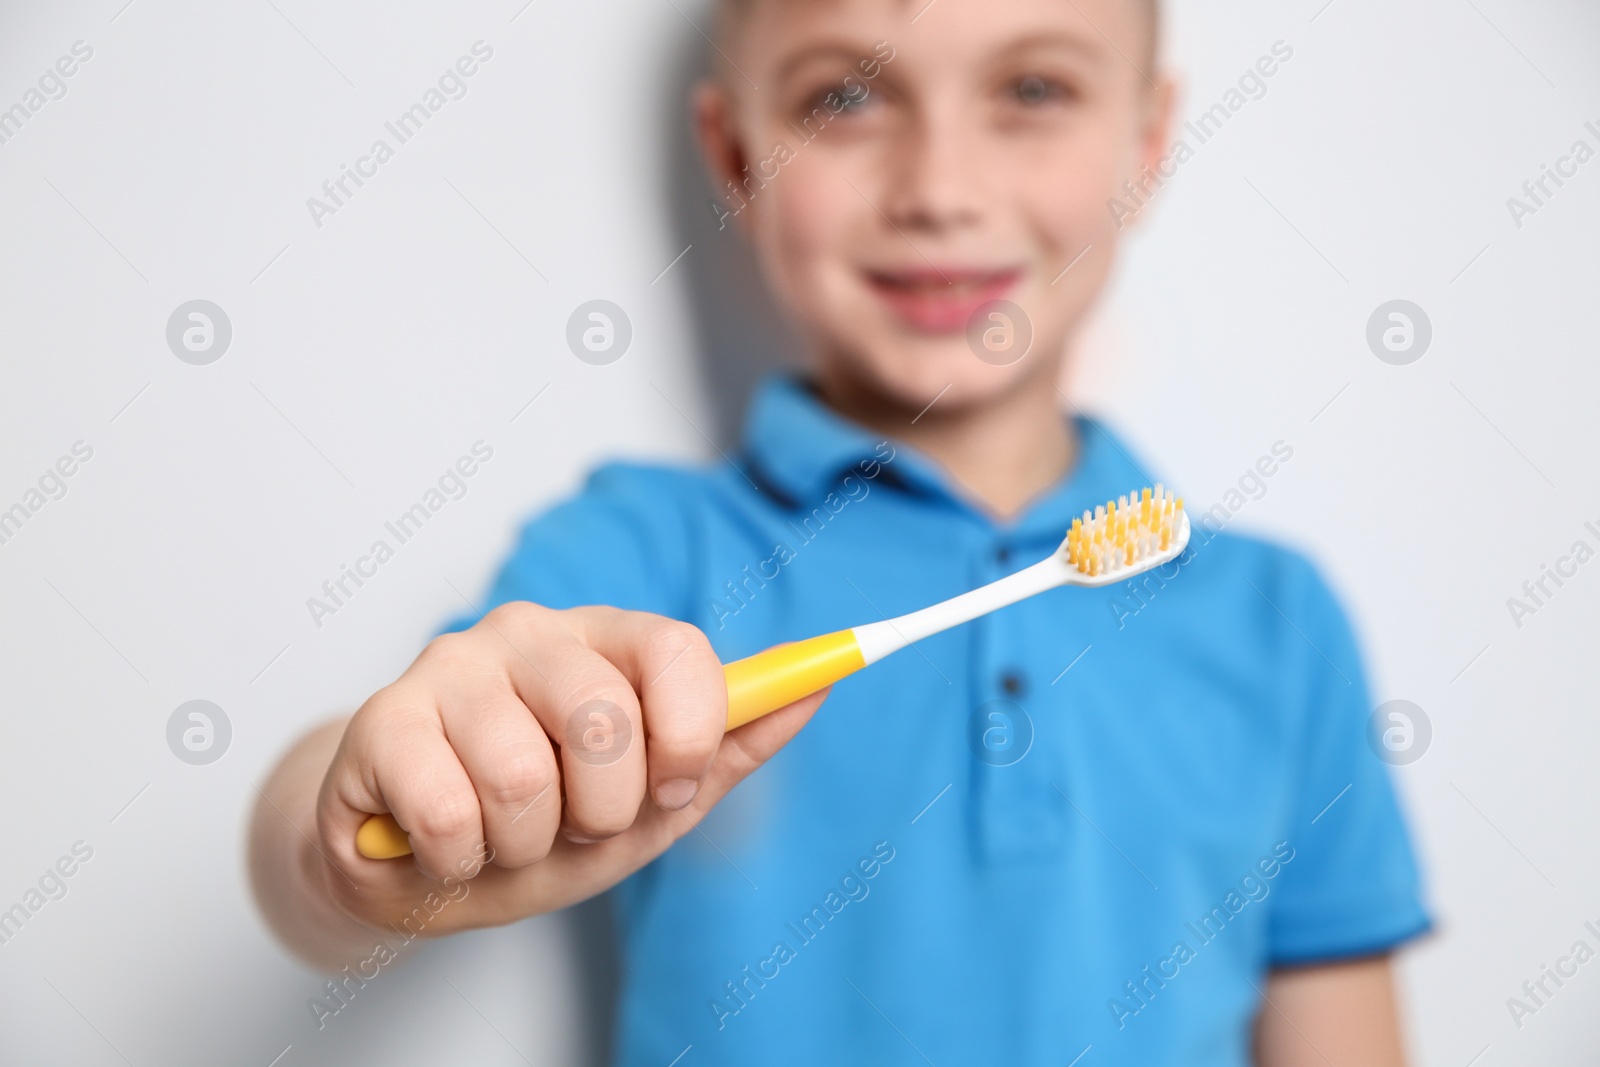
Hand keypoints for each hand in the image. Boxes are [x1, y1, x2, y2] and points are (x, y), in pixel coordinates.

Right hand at [312, 604, 826, 935]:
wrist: (419, 864)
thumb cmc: (544, 824)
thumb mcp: (652, 802)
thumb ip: (731, 746)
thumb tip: (817, 689)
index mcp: (606, 640)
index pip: (677, 648)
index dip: (689, 734)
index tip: (674, 789)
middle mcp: (530, 632)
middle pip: (605, 719)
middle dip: (603, 811)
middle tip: (572, 823)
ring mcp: (450, 666)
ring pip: (522, 776)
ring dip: (525, 844)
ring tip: (504, 836)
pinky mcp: (382, 719)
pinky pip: (451, 812)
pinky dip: (461, 862)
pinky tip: (447, 846)